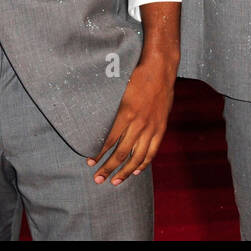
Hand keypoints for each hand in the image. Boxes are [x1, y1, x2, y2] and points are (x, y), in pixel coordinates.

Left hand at [88, 51, 176, 184]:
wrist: (160, 69)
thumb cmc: (136, 76)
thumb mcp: (118, 90)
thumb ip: (111, 109)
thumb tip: (96, 121)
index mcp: (125, 114)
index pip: (109, 141)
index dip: (99, 154)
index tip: (90, 163)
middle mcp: (139, 124)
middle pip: (121, 153)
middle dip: (108, 168)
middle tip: (98, 179)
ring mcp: (151, 127)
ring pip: (137, 157)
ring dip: (125, 171)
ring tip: (115, 181)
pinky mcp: (160, 128)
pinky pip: (152, 151)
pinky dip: (144, 163)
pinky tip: (136, 171)